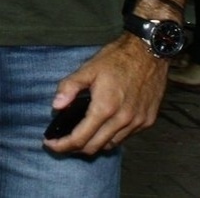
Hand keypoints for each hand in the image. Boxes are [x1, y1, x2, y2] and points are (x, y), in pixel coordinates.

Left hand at [42, 35, 167, 155]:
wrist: (149, 50)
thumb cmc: (118, 58)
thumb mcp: (89, 68)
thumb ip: (69, 87)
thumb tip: (56, 106)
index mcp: (105, 107)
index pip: (79, 139)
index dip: (62, 146)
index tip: (51, 144)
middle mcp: (122, 119)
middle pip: (94, 148)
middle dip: (75, 148)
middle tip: (64, 140)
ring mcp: (137, 122)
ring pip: (110, 145)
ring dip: (94, 143)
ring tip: (83, 133)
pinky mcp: (147, 120)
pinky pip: (125, 137)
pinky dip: (112, 136)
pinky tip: (105, 126)